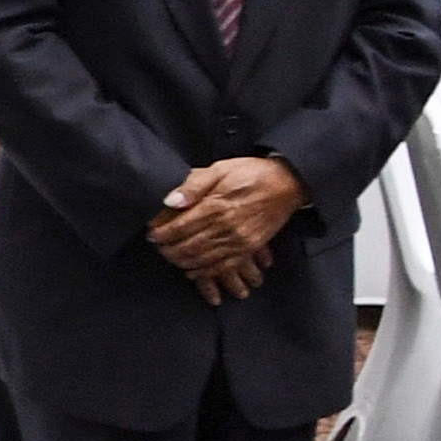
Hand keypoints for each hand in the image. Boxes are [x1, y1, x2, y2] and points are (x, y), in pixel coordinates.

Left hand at [149, 157, 304, 296]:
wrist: (288, 183)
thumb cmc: (252, 173)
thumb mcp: (220, 169)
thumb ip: (193, 185)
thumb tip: (170, 201)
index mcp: (216, 206)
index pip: (179, 227)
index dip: (162, 234)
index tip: (152, 234)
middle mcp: (226, 227)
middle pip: (187, 246)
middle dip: (168, 249)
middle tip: (158, 247)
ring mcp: (239, 240)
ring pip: (202, 259)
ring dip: (182, 261)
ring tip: (171, 256)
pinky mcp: (249, 248)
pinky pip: (222, 266)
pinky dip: (204, 272)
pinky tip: (191, 270)